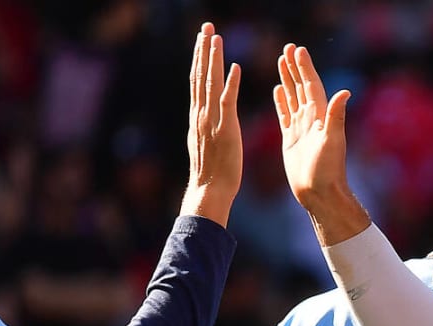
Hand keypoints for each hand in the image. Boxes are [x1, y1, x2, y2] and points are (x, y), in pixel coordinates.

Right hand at [180, 22, 241, 226]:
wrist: (209, 191)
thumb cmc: (210, 174)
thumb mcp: (204, 143)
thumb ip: (204, 126)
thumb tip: (204, 116)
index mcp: (197, 116)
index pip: (197, 80)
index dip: (199, 58)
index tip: (202, 39)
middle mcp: (201, 114)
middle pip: (200, 74)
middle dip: (203, 49)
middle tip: (206, 26)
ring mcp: (212, 121)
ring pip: (210, 82)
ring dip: (213, 58)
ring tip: (215, 36)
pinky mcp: (226, 130)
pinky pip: (228, 102)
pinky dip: (231, 83)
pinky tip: (235, 67)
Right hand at [275, 44, 368, 244]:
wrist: (318, 193)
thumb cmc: (327, 170)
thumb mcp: (332, 140)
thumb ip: (336, 115)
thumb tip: (345, 92)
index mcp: (320, 117)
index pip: (311, 85)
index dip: (304, 67)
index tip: (297, 49)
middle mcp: (311, 120)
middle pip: (301, 87)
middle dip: (294, 67)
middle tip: (287, 48)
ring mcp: (300, 129)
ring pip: (292, 97)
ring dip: (287, 80)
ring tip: (281, 61)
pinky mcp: (290, 139)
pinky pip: (284, 114)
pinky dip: (281, 101)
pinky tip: (278, 89)